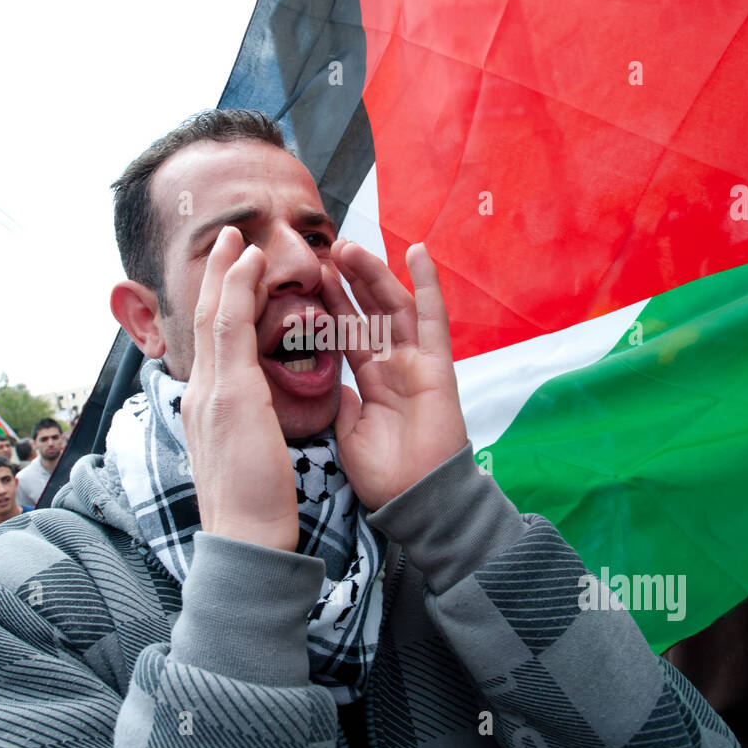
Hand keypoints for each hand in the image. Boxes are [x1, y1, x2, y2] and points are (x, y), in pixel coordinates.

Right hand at [182, 227, 297, 550]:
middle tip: (227, 239)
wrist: (246, 538)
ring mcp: (210, 392)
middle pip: (202, 321)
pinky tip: (252, 265)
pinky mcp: (230, 394)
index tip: (231, 276)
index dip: (219, 305)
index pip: (210, 345)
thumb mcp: (244, 456)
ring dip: (226, 272)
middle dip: (215, 277)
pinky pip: (231, 328)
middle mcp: (200, 394)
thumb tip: (250, 417)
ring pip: (213, 315)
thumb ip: (243, 428)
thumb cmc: (254, 506)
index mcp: (206, 409)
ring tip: (238, 239)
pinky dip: (239, 290)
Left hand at [323, 240, 467, 509]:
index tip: (309, 276)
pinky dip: (428, 284)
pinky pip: (434, 319)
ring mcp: (416, 362)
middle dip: (348, 280)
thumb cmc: (385, 475)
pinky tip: (416, 252)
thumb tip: (329, 382)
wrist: (414, 500)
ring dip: (372, 275)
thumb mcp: (348, 433)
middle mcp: (393, 365)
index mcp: (371, 380)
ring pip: (392, 307)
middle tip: (325, 249)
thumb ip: (341, 403)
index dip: (330, 304)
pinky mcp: (438, 365)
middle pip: (368, 312)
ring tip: (349, 246)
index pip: (346, 332)